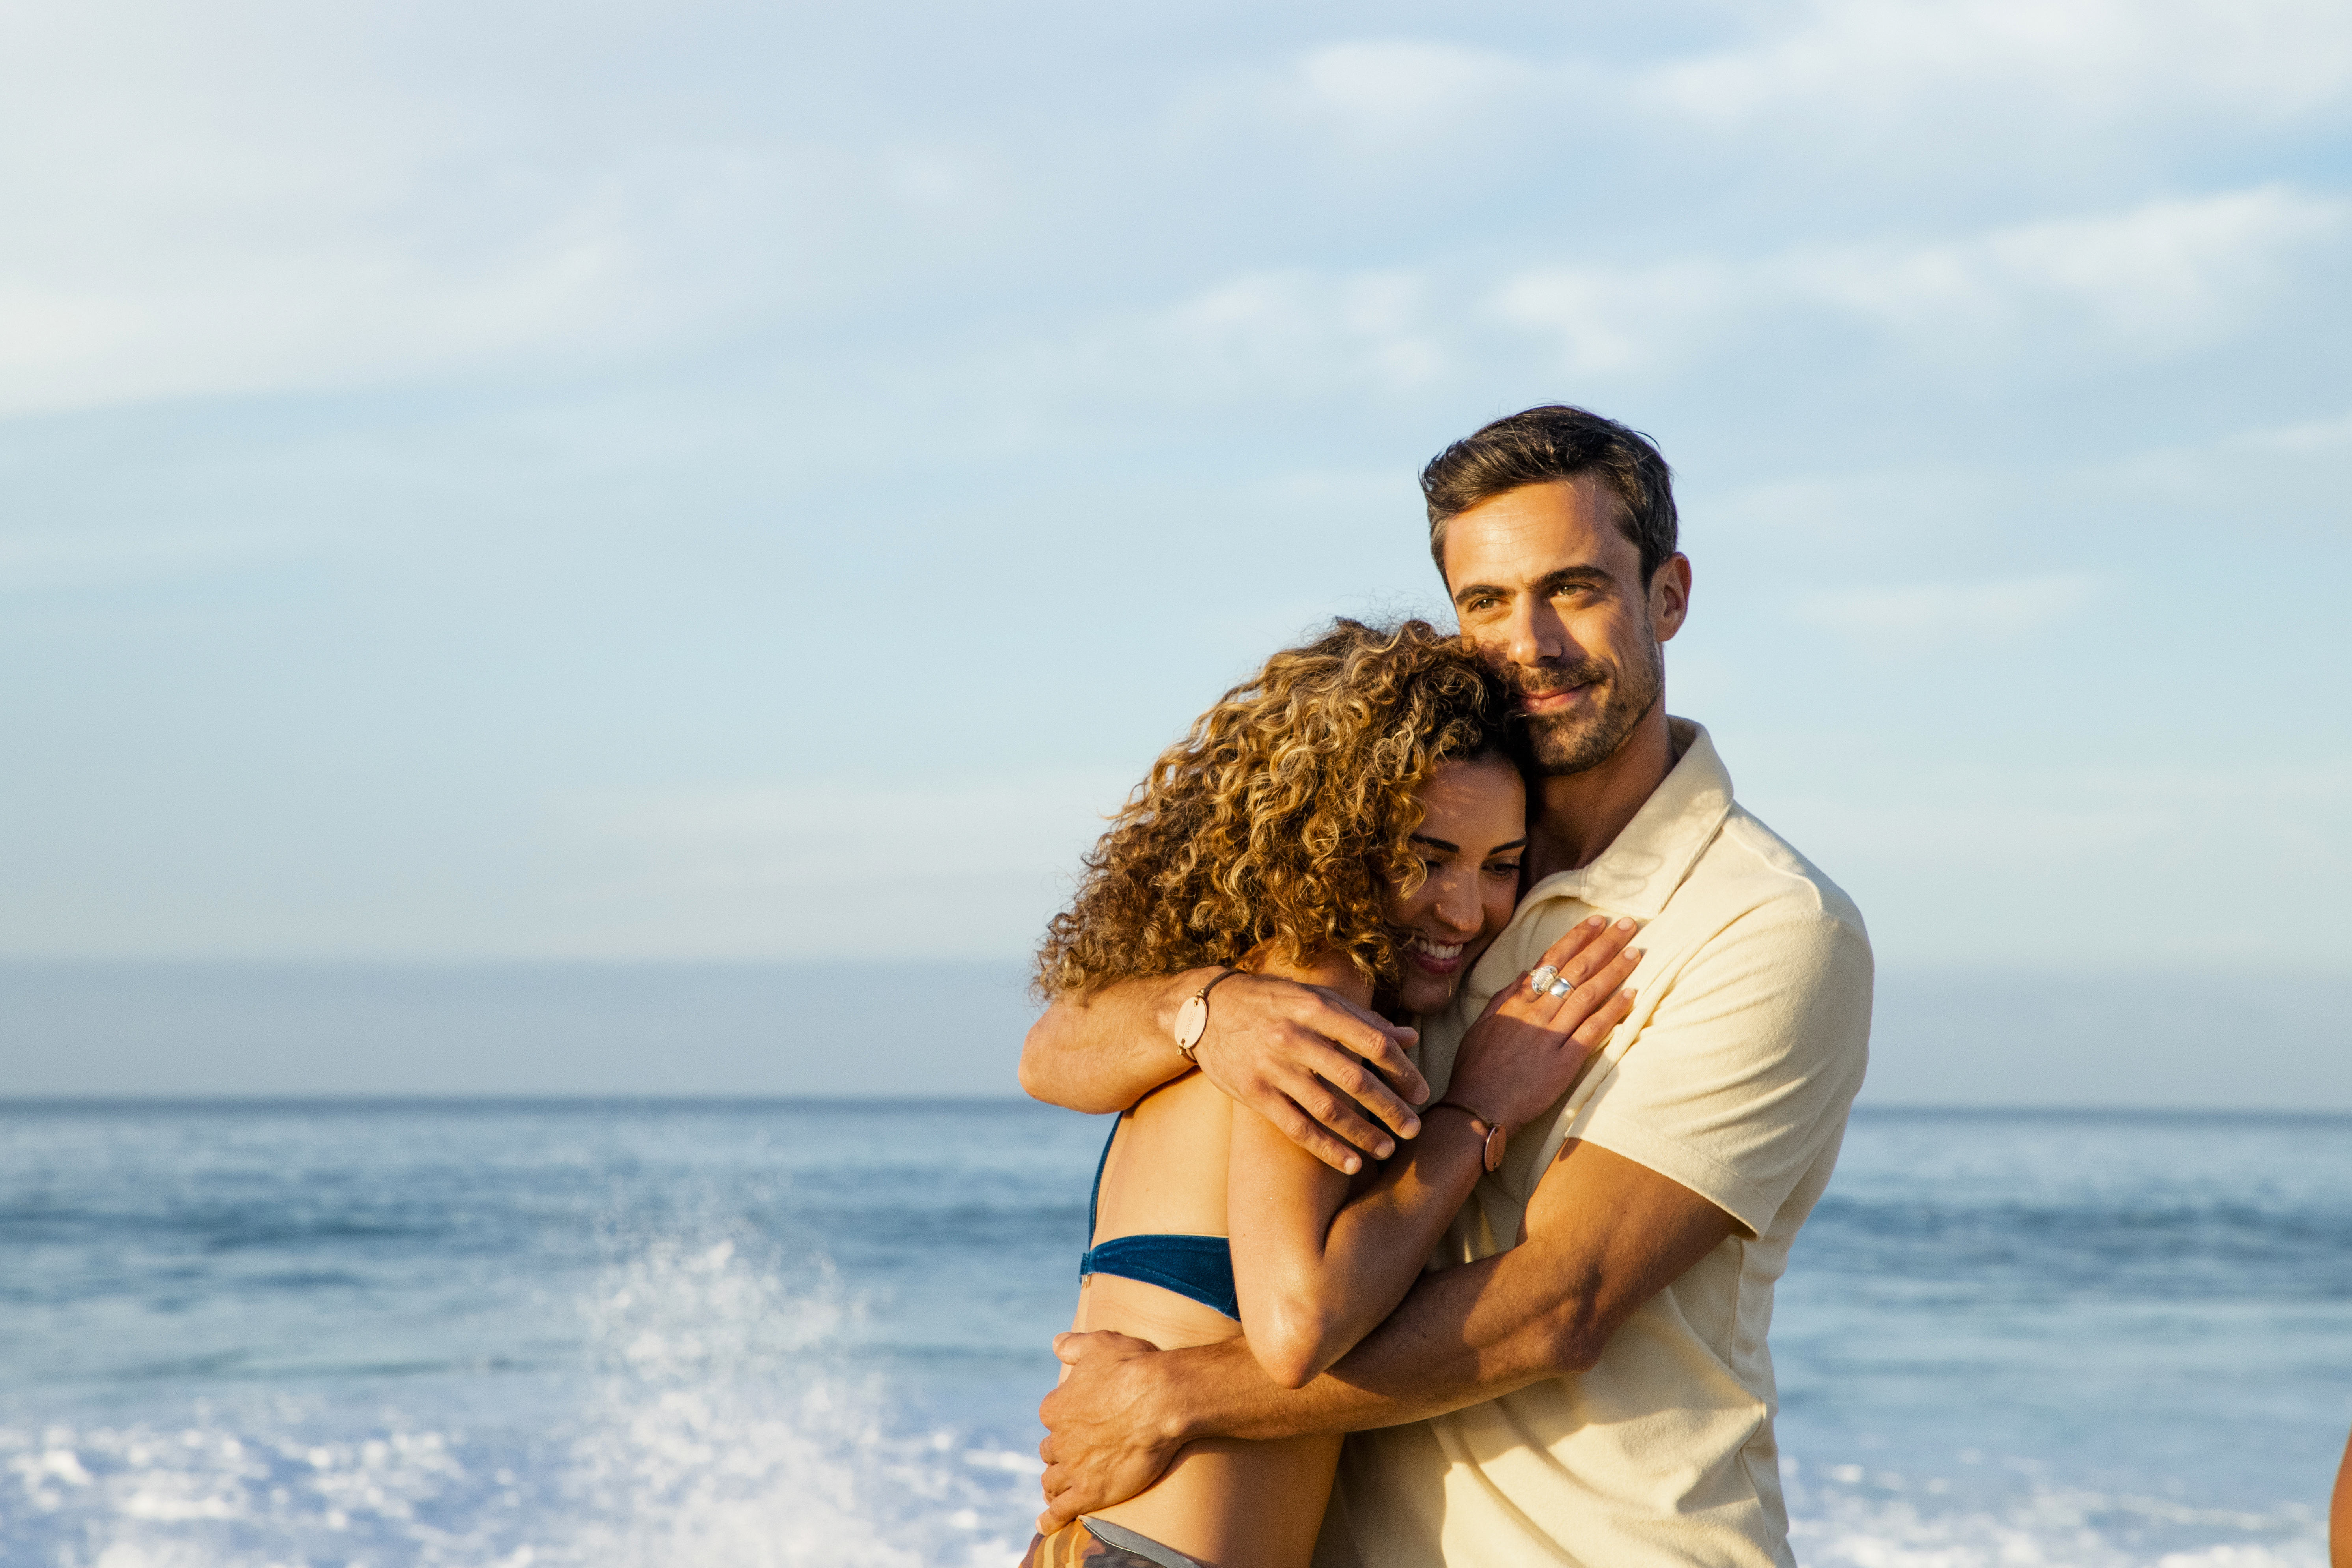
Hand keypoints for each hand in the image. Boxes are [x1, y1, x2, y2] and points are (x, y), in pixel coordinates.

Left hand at [1036, 1330, 1185, 1531]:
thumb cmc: (1134, 1367)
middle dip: (1061, 1454)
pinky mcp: (1090, 1492)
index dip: (1066, 1422)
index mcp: (1055, 1407)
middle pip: (1052, 1452)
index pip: (1052, 1420)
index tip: (1081, 1423)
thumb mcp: (1100, 1344)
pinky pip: (1061, 1511)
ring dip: (1056, 1484)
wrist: (1162, 1399)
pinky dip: (1050, 1519)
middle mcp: (1058, 1439)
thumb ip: (1074, 1345)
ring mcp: (1073, 1468)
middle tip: (1079, 1455)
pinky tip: (1045, 1523)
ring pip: (1052, 1481)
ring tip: (1060, 1490)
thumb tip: (1056, 1343)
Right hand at [1189, 973, 1427, 1174]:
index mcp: (1317, 1009)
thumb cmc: (1270, 1001)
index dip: (1403, 1071)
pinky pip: (1296, 1127)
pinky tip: (1351, 1164)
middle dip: (1391, 1108)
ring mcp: (1272, 1067)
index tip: (1421, 1092)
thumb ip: (1363, 1019)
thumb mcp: (1315, 998)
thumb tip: (1410, 1038)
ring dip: (1363, 1133)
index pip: (1373, 1042)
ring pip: (1328, 1109)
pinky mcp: (1254, 1093)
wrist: (1205, 1009)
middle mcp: (1295, 1037)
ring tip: (1388, 1149)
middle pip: (1356, 1080)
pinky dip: (1327, 1149)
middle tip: (1414, 1128)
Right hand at [1446, 916, 1642, 1135]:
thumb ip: (1505, 997)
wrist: (1478, 1108)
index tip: (1598, 921)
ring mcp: (1551, 1036)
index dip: (1577, 938)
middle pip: (1575, 970)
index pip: (1552, 960)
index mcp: (1516, 1001)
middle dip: (1604, 945)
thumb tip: (1526, 974)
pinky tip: (1631, 995)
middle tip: (1628, 926)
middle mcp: (1535, 1013)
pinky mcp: (1564, 1062)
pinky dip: (1612, 1011)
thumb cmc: (1476, 1068)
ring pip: (1588, 995)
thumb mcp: (1482, 1025)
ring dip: (1614, 971)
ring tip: (1635, 953)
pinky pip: (1593, 1031)